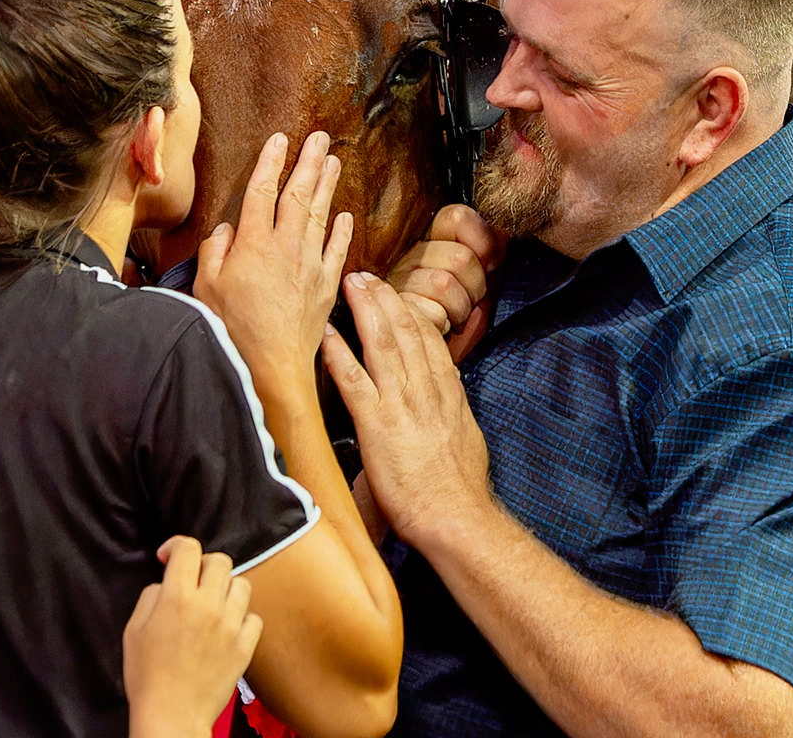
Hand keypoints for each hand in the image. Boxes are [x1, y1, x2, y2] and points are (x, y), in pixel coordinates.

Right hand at [124, 537, 262, 737]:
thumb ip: (150, 597)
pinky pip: (254, 617)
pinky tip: (228, 628)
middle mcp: (207, 606)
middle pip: (220, 561)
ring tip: (214, 604)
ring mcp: (230, 626)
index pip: (187, 548)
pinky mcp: (244, 647)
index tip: (169, 557)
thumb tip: (165, 584)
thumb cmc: (147, 677)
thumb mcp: (133, 630)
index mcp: (176, 598)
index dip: (176, 545)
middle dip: (204, 564)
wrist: (171, 715)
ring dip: (226, 588)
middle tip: (194, 579)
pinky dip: (243, 618)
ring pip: (242, 584)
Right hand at [194, 131, 353, 404]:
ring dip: (327, 185)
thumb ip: (215, 250)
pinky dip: (341, 230)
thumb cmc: (233, 327)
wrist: (271, 363)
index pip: (262, 191)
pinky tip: (344, 215)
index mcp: (253, 243)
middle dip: (308, 161)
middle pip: (298, 194)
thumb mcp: (206, 286)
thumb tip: (226, 229)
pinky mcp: (326, 285)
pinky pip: (337, 250)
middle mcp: (285, 246)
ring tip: (333, 160)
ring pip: (321, 215)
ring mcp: (310, 265)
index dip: (270, 162)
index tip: (278, 140)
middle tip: (318, 137)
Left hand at [323, 272, 493, 549]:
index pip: (429, 340)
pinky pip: (354, 380)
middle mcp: (426, 391)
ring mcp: (401, 405)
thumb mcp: (466, 439)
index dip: (410, 313)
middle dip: (385, 299)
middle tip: (366, 276)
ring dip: (364, 310)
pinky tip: (326, 334)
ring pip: (382, 344)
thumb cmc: (460, 490)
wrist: (456, 516)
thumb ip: (452, 415)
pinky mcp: (377, 425)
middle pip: (405, 331)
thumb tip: (447, 404)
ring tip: (349, 285)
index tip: (395, 294)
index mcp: (448, 393)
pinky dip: (339, 353)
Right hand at [386, 204, 504, 360]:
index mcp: (430, 241)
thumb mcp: (478, 280)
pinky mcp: (393, 310)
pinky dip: (445, 324)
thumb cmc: (457, 317)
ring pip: (444, 282)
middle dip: (476, 286)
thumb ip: (489, 253)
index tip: (489, 263)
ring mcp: (396, 283)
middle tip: (469, 300)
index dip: (483, 240)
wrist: (432, 358)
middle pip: (459, 256)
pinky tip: (440, 327)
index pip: (458, 216)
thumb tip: (503, 235)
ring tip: (455, 316)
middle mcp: (409, 257)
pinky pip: (432, 311)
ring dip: (461, 308)